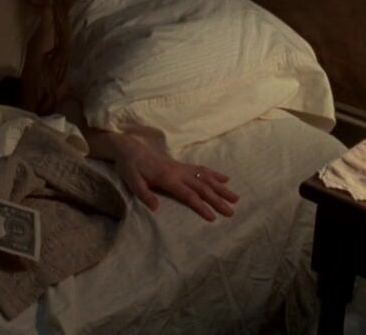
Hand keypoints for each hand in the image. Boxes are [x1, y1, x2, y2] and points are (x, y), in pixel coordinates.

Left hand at [112, 135, 237, 221]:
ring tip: (235, 197)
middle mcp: (178, 173)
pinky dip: (214, 174)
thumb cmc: (130, 167)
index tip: (213, 217)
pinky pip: (201, 169)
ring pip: (206, 178)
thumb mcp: (132, 182)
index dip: (201, 206)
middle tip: (231, 212)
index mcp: (167, 179)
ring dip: (221, 188)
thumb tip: (156, 207)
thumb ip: (144, 194)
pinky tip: (225, 179)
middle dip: (218, 200)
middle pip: (202, 188)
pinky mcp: (182, 166)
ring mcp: (182, 168)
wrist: (130, 149)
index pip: (188, 195)